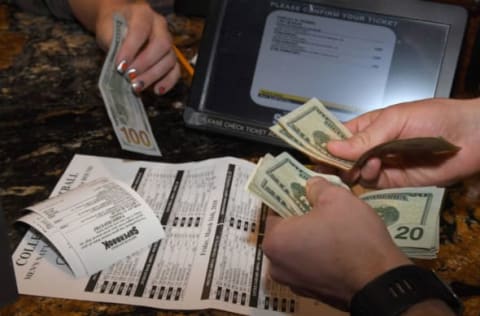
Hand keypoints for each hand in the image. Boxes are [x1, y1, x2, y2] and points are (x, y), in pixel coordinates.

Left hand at [70, 0, 179, 94]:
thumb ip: (115, 45)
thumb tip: (122, 66)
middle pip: (161, 45)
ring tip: (137, 86)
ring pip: (169, 60)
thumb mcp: (108, 32)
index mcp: (143, 13)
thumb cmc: (113, 28)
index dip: (131, 49)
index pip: (141, 30)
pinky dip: (167, 82)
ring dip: (153, 76)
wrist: (117, 25)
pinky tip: (157, 91)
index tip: (120, 66)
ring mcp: (168, 42)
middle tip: (129, 77)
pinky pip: (175, 71)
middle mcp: (160, 26)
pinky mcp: (170, 57)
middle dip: (145, 64)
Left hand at [262, 177, 410, 310]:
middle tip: (325, 209)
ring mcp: (294, 282)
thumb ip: (317, 187)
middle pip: (287, 231)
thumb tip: (311, 185)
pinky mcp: (312, 293)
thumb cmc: (353, 238)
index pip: (275, 210)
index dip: (293, 197)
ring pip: (299, 249)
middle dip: (303, 219)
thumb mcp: (337, 198)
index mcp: (274, 241)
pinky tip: (340, 248)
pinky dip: (321, 256)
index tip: (308, 193)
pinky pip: (311, 266)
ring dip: (313, 238)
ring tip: (336, 227)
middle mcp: (276, 265)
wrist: (380, 282)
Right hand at [327, 98, 479, 187]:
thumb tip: (330, 147)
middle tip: (323, 168)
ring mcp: (382, 165)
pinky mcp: (394, 182)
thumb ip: (364, 138)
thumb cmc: (432, 118)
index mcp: (369, 126)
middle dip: (332, 162)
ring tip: (358, 166)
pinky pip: (372, 183)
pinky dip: (367, 178)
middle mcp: (372, 147)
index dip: (323, 141)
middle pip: (342, 157)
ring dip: (351, 170)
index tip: (308, 150)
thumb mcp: (395, 120)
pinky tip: (372, 170)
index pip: (339, 135)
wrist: (471, 137)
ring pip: (354, 172)